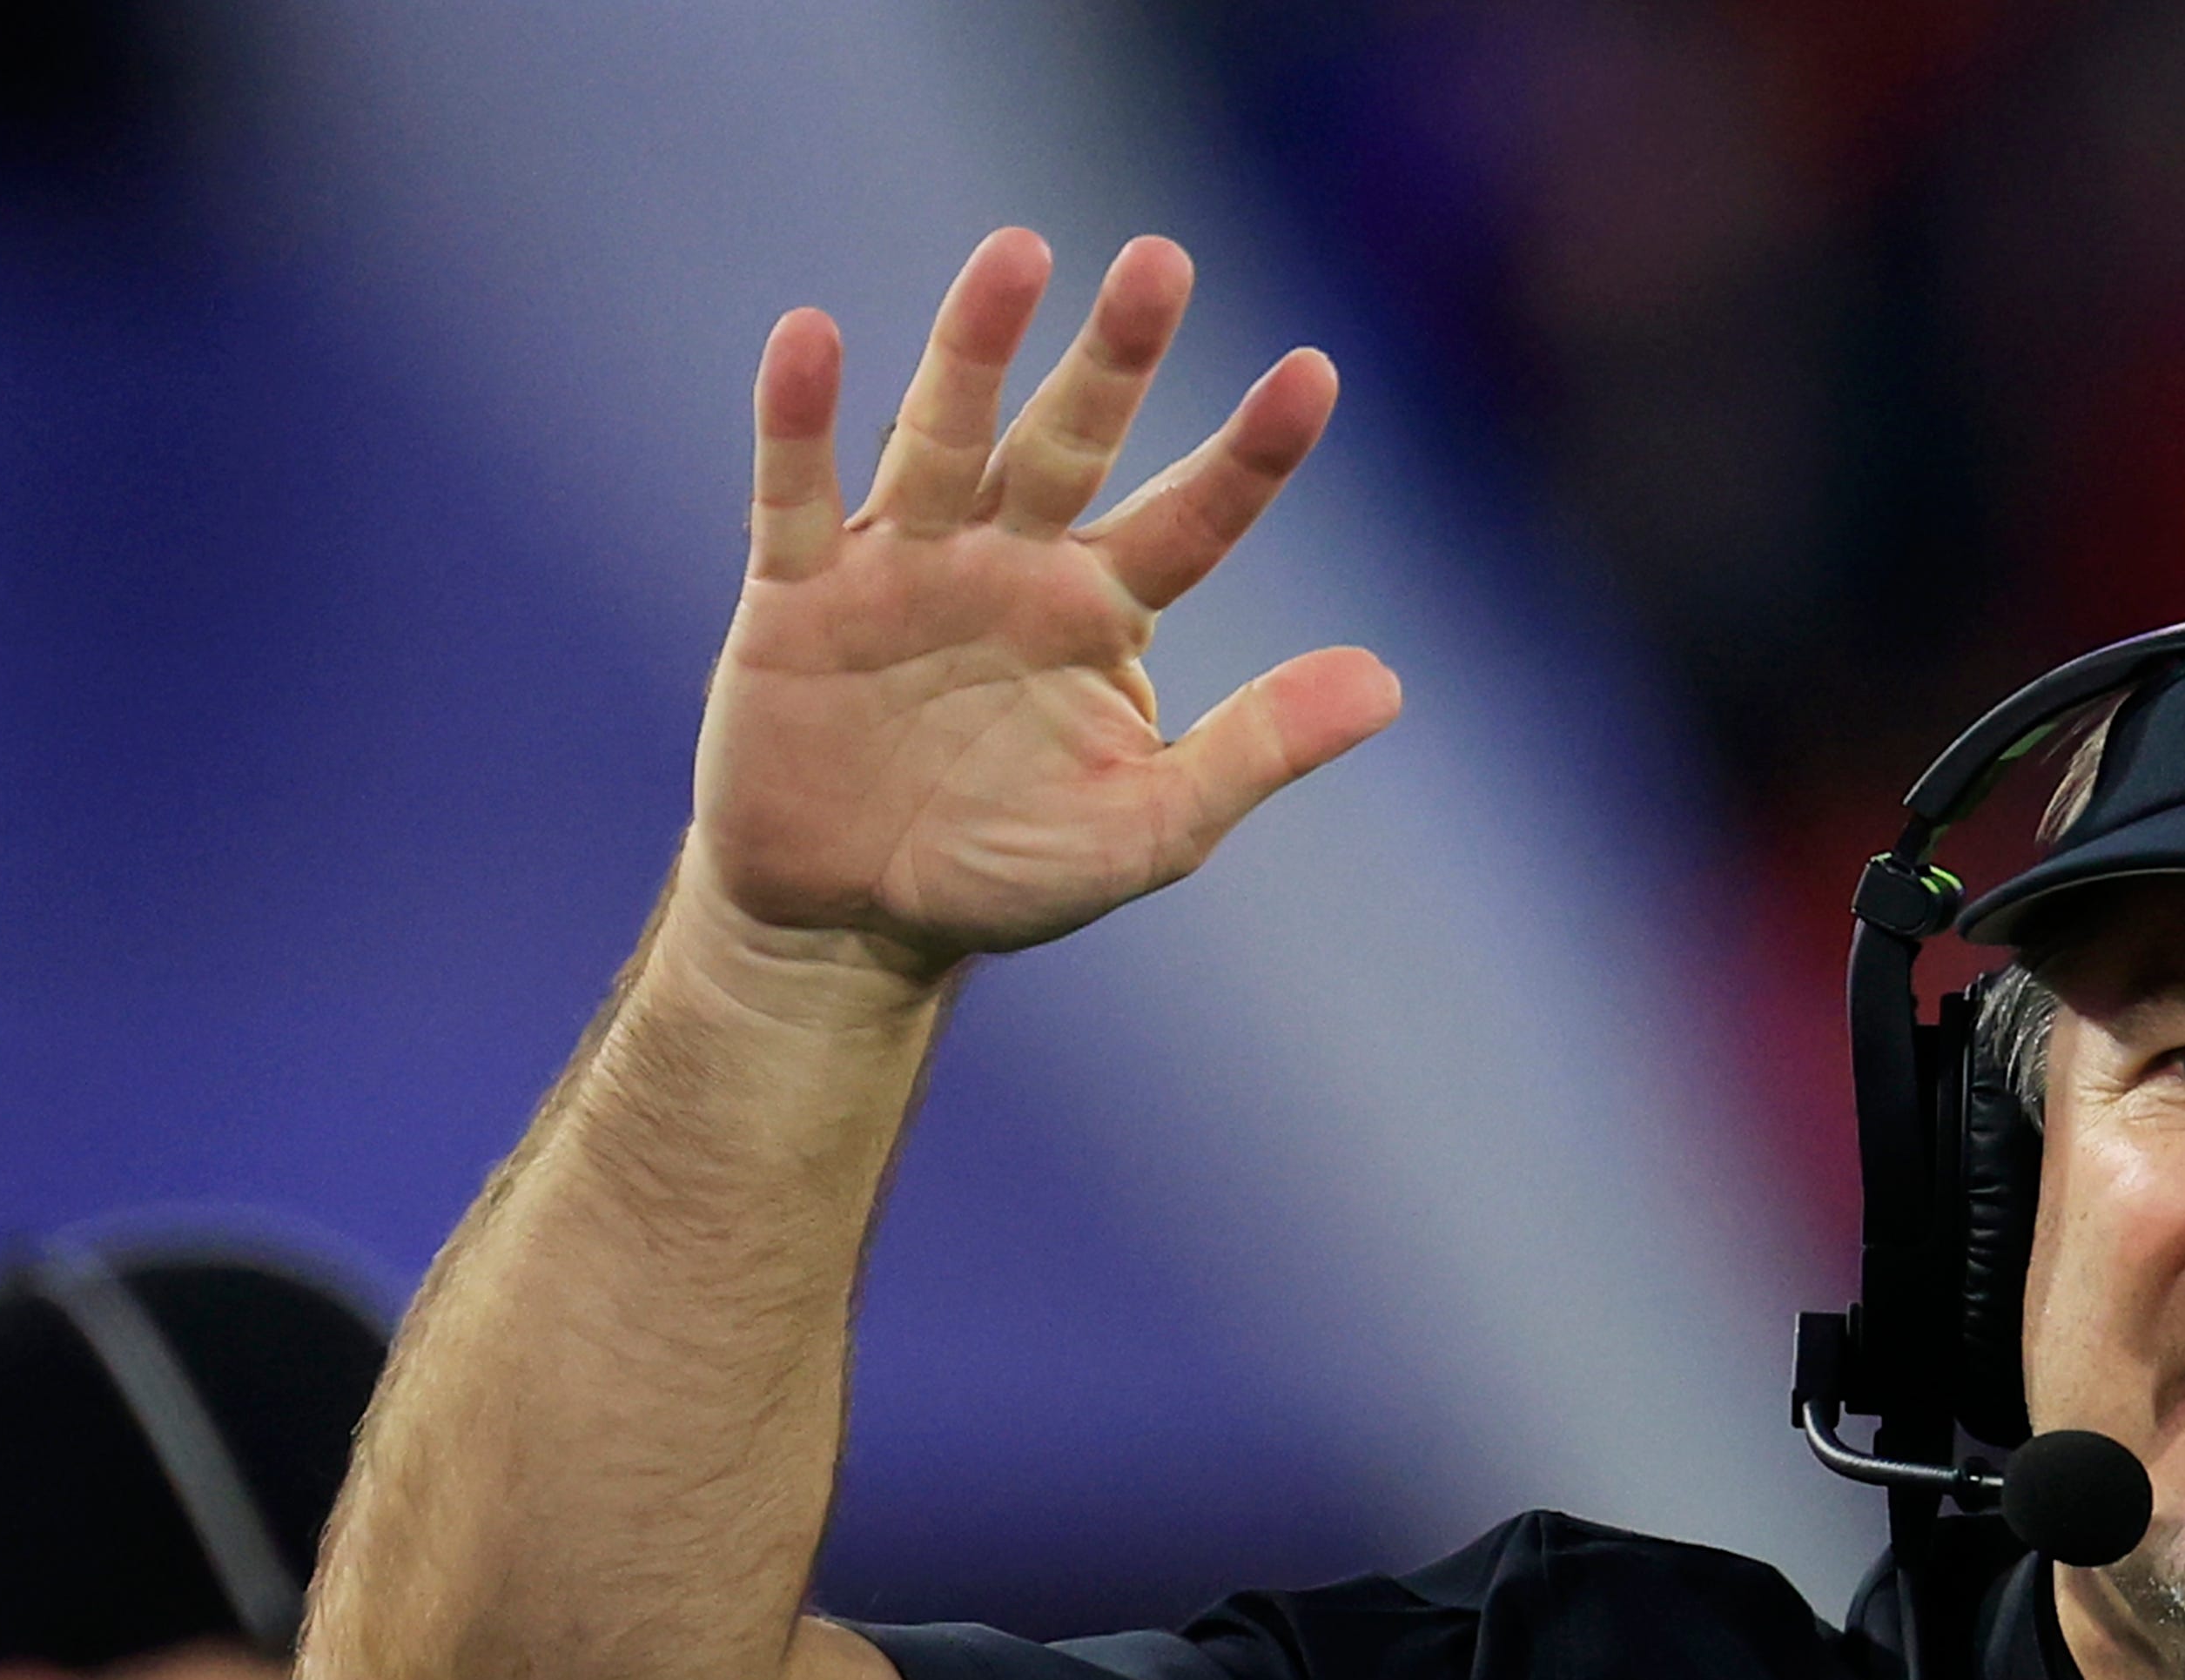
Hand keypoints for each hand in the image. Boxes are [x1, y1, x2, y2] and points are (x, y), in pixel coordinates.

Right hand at [680, 230, 1400, 982]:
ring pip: (946, 437)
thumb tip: (1388, 684)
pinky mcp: (798, 594)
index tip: (1314, 373)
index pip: (1194, 519)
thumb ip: (1257, 748)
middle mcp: (1011, 562)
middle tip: (1163, 261)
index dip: (1253, 455)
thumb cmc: (1006, 871)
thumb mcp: (1149, 827)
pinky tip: (810, 337)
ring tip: (1020, 252)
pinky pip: (797, 493)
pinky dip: (799, 419)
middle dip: (1116, 357)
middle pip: (1072, 442)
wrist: (847, 922)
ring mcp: (904, 566)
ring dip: (976, 346)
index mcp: (1101, 612)